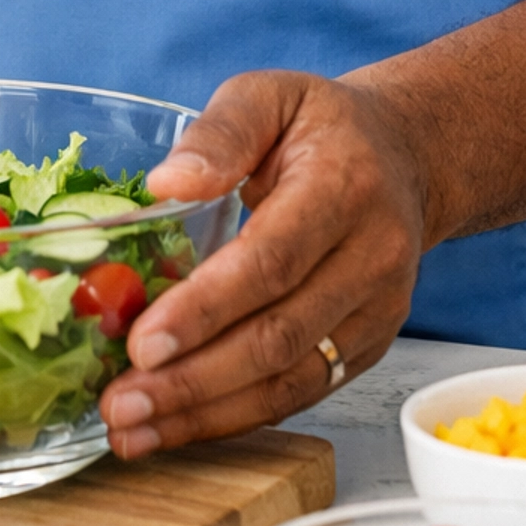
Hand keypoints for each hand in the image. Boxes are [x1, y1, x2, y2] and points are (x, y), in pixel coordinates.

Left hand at [98, 71, 426, 457]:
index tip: (143, 343)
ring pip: (291, 379)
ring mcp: (377, 310)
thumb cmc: (323, 125)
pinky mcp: (369, 345)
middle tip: (121, 404)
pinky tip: (181, 426)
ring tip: (135, 430)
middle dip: (193, 379)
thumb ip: (220, 132)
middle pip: (279, 335)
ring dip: (207, 414)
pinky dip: (237, 417)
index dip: (206, 308)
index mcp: (344, 186)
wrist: (404, 156)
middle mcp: (372, 256)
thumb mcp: (269, 95)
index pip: (271, 260)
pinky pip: (302, 392)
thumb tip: (166, 184)